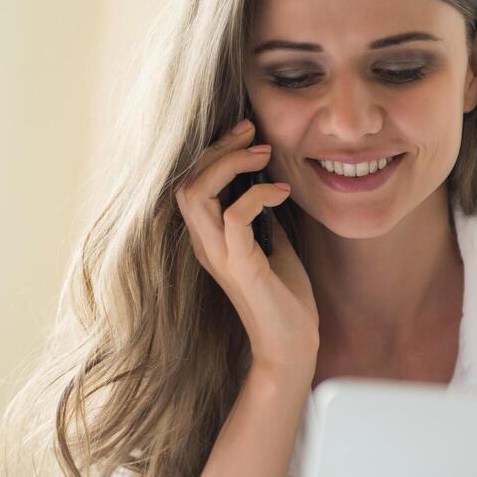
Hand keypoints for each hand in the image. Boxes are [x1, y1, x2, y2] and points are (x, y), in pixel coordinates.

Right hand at [174, 119, 318, 379]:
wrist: (291, 344)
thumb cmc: (284, 297)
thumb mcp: (272, 245)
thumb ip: (262, 217)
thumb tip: (266, 182)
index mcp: (210, 238)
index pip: (191, 183)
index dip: (213, 152)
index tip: (246, 132)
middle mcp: (206, 244)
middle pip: (185, 182)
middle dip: (217, 149)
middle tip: (251, 132)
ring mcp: (219, 255)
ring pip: (196, 195)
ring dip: (229, 166)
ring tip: (263, 154)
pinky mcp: (240, 266)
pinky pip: (235, 218)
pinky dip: (257, 196)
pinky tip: (281, 191)